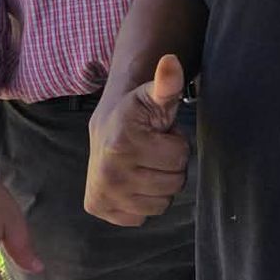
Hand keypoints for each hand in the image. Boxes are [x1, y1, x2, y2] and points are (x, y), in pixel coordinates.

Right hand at [84, 54, 189, 226]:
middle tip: (152, 151)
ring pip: (161, 204)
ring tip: (144, 164)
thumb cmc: (136, 112)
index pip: (179, 157)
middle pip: (173, 184)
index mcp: (122, 143)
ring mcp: (102, 194)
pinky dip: (142, 202)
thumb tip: (171, 62)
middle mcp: (108, 173)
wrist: (105, 129)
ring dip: (159, 186)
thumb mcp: (153, 95)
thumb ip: (167, 83)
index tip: (158, 134)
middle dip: (169, 166)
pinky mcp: (99, 209)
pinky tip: (134, 181)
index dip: (176, 143)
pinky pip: (142, 217)